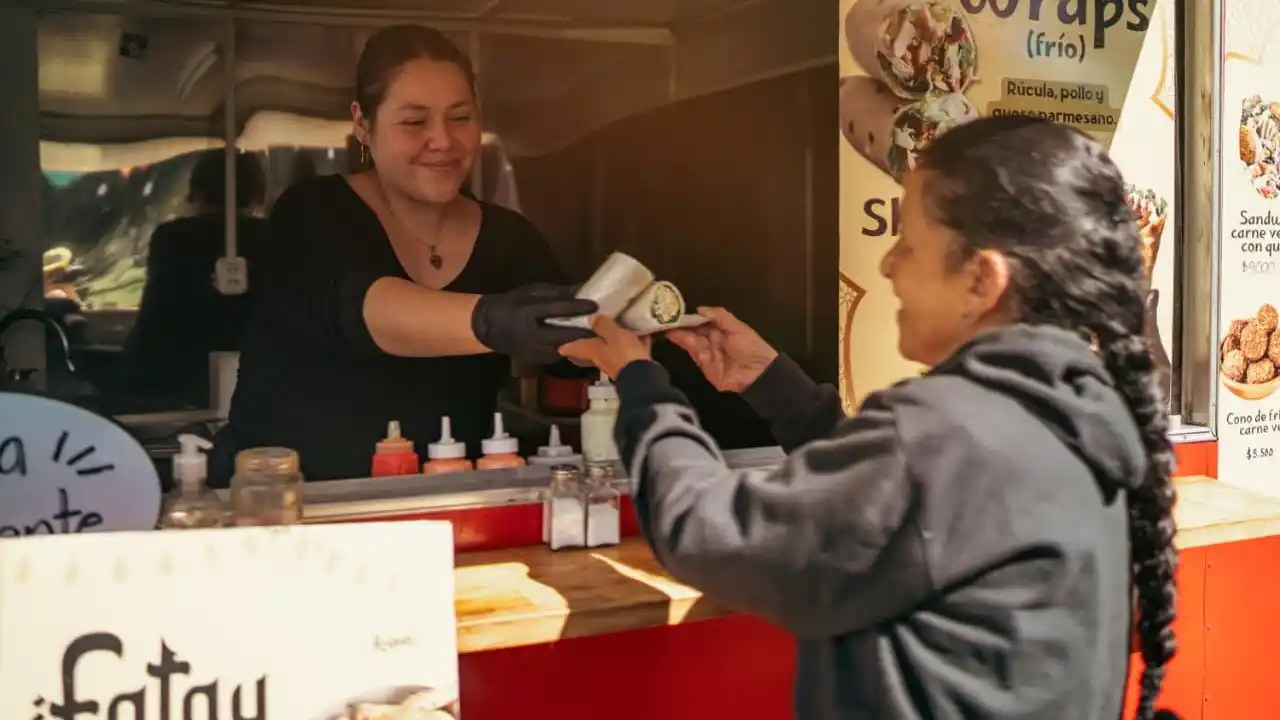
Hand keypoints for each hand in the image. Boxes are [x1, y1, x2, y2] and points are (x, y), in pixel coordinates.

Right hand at [472, 283, 598, 364]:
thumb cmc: (513, 304)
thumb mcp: (532, 292)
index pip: (557, 309)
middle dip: (584, 333)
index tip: (594, 305)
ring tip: (596, 337)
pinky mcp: (534, 361)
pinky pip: (556, 355)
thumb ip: (556, 293)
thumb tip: (582, 288)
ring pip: (561, 348)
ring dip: (578, 343)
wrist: (490, 326)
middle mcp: (530, 334)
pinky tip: (579, 344)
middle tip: (603, 329)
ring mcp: (531, 350)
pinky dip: (568, 349)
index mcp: (528, 312)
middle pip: (563, 335)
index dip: (577, 307)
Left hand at [558, 315, 651, 378]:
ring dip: (612, 343)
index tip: (560, 348)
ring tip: (614, 331)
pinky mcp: (635, 365)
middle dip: (588, 346)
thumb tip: (590, 318)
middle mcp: (603, 359)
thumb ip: (603, 326)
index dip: (568, 347)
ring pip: (612, 351)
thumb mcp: (613, 335)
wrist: (645, 378)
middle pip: (592, 351)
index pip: (577, 348)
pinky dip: (635, 344)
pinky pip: (632, 351)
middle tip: (584, 338)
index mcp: (594, 351)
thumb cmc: (624, 354)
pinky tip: (642, 335)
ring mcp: (619, 363)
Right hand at [665, 306, 776, 392]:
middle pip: (694, 334)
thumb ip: (719, 316)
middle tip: (668, 323)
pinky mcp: (707, 370)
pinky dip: (694, 350)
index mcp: (720, 331)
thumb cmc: (751, 346)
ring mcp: (709, 357)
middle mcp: (712, 343)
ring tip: (674, 331)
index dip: (690, 319)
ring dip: (685, 338)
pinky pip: (699, 358)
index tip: (677, 314)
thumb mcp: (737, 326)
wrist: (760, 372)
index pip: (701, 323)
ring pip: (694, 345)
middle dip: (682, 328)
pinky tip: (689, 342)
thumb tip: (699, 309)